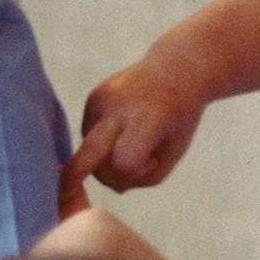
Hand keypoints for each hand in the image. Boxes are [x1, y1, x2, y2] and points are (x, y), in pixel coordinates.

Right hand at [68, 45, 210, 197]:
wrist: (176, 71)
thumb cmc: (178, 119)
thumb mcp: (173, 153)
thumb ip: (145, 177)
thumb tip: (110, 183)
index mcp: (146, 118)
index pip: (124, 162)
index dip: (136, 171)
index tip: (152, 160)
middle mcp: (118, 106)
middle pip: (88, 156)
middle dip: (81, 179)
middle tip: (83, 188)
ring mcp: (101, 99)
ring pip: (88, 149)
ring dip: (105, 159)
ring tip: (132, 144)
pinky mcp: (92, 98)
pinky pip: (89, 134)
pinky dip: (103, 142)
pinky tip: (124, 129)